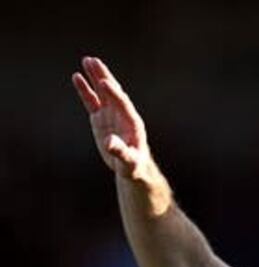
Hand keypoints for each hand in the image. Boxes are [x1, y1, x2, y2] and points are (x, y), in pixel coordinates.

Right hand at [72, 57, 152, 180]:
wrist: (130, 166)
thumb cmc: (133, 165)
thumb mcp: (128, 161)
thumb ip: (120, 151)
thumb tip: (109, 142)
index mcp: (132, 121)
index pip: (122, 103)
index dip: (113, 93)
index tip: (103, 81)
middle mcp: (121, 114)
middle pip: (112, 91)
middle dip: (103, 76)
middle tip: (93, 61)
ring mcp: (110, 114)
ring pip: (101, 92)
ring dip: (95, 76)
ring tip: (87, 60)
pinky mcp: (100, 118)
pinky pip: (91, 101)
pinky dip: (85, 89)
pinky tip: (77, 76)